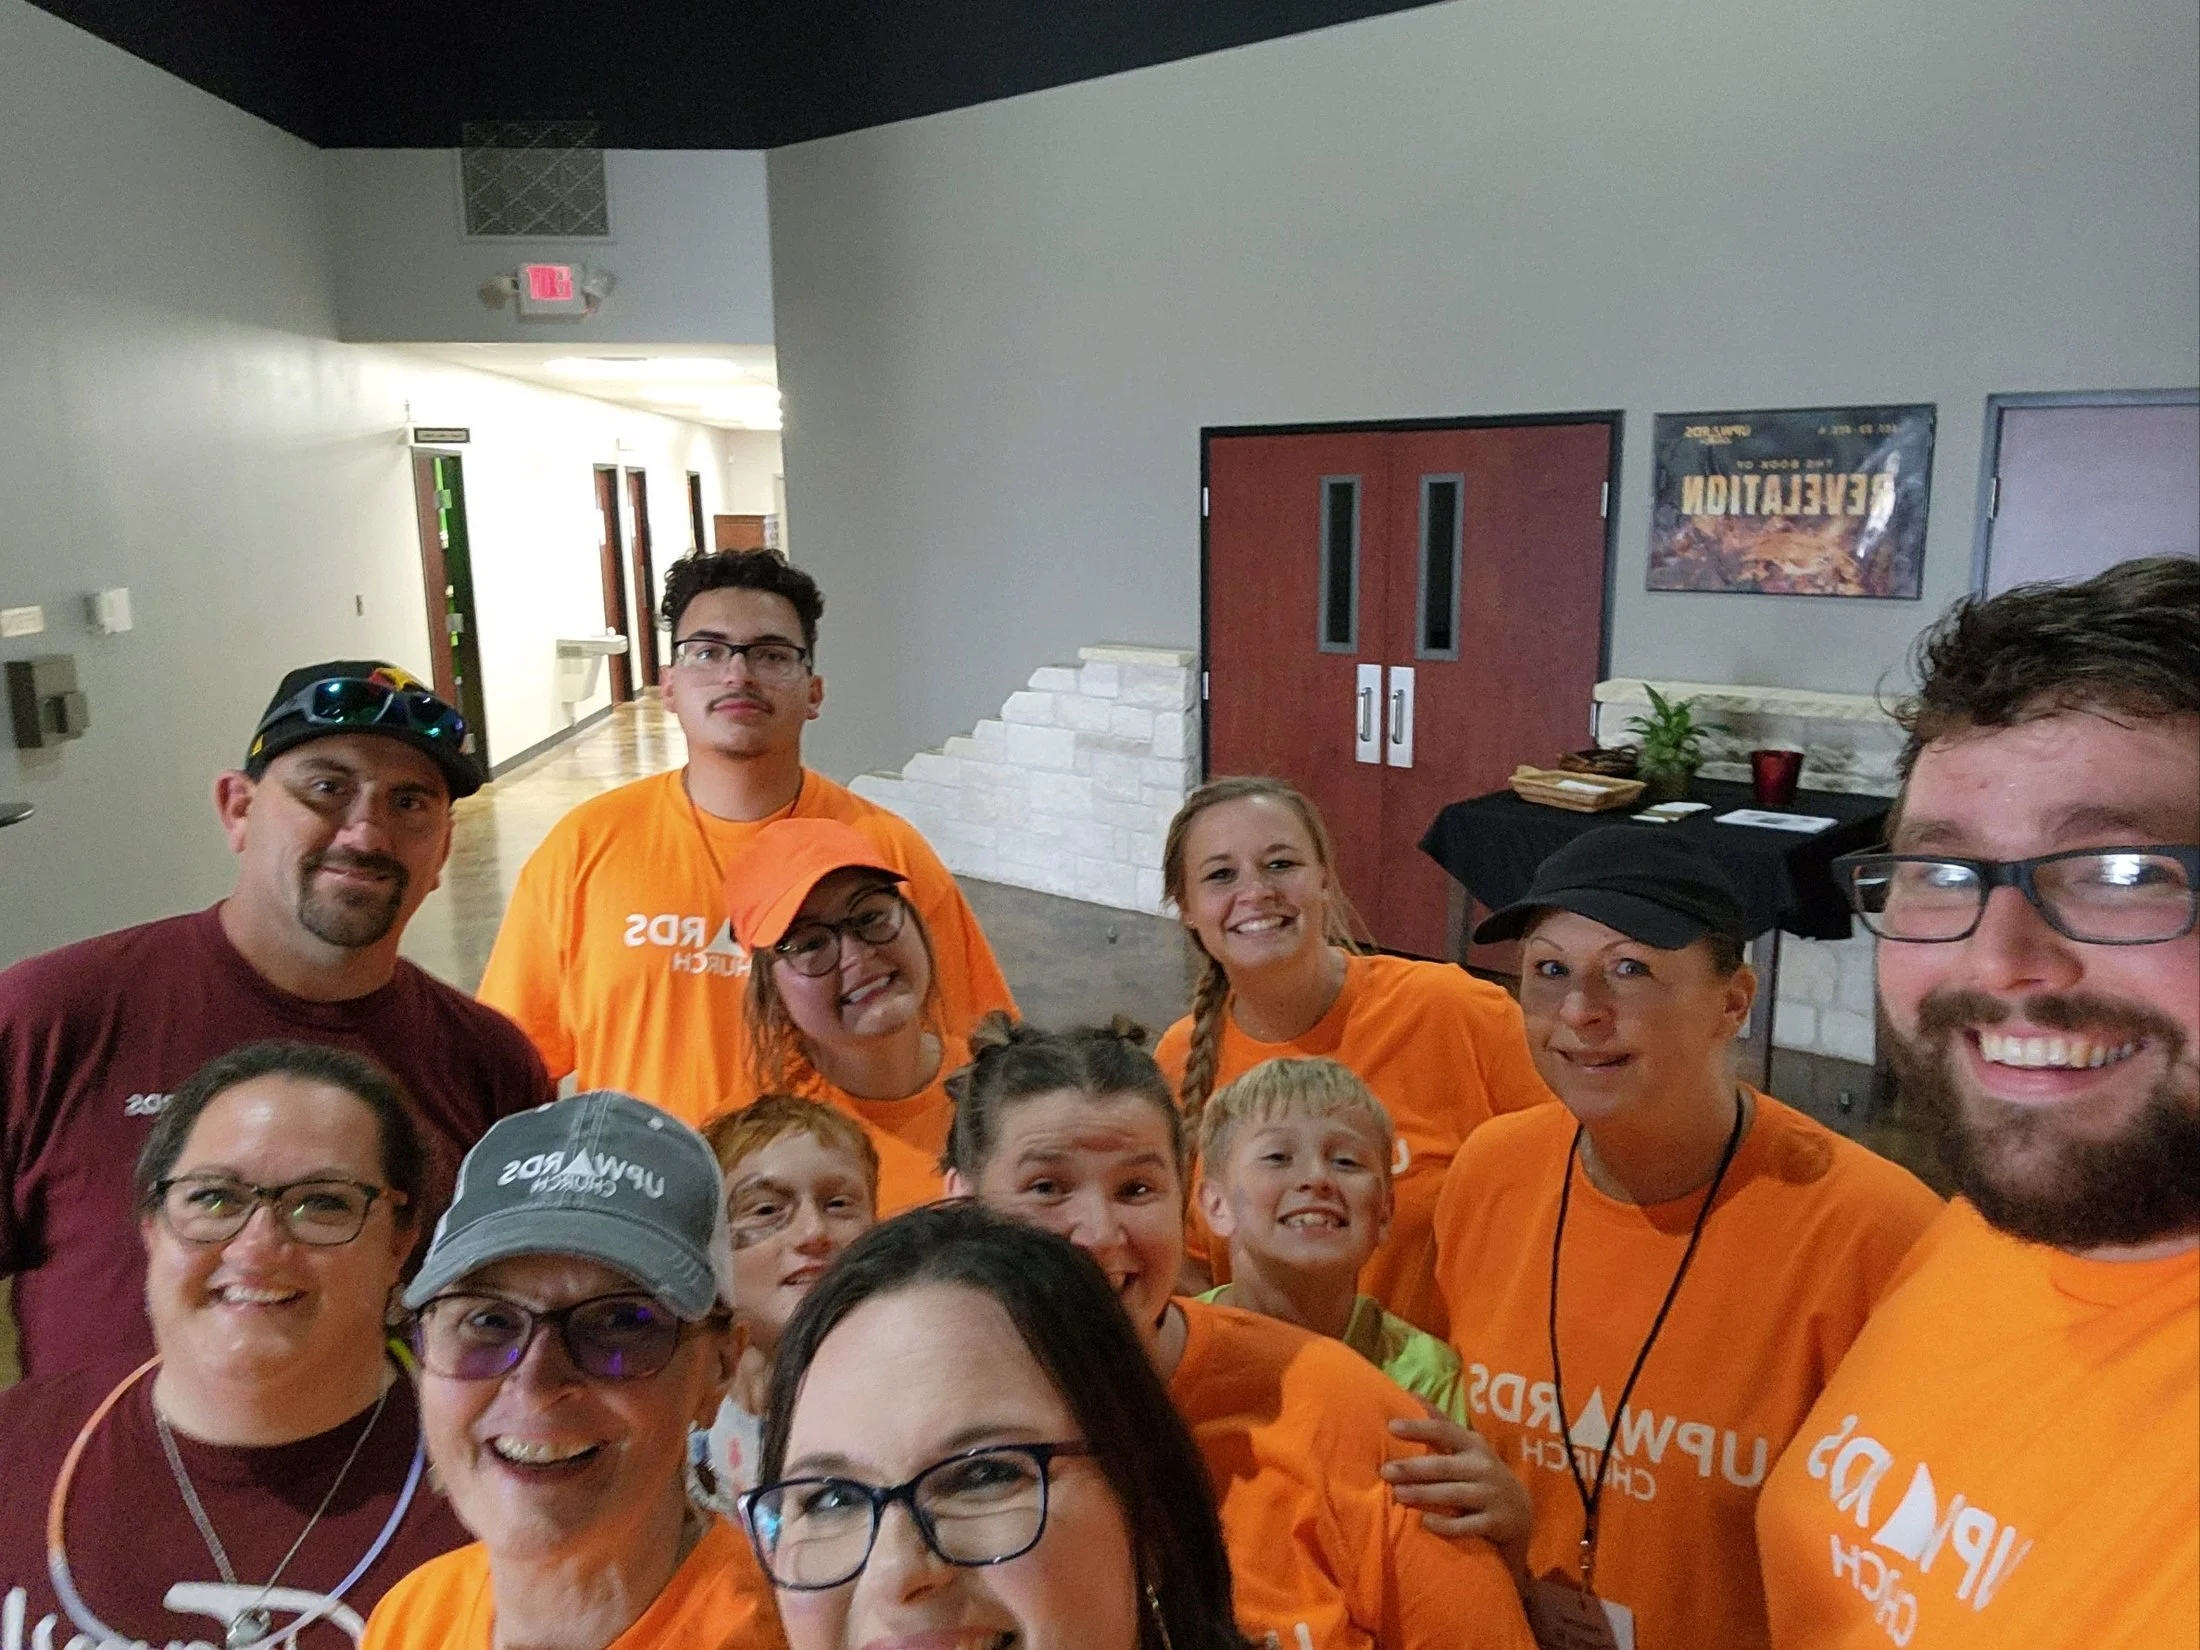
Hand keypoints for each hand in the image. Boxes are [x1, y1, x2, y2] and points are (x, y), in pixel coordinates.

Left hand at [1382, 1412, 1532, 1582]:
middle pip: (1444, 1466)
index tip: (1392, 1427)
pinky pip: (1468, 1525)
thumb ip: (1440, 1424)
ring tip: (1398, 1495)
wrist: (1520, 1512)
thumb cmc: (1481, 1473)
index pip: (1444, 1431)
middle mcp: (1483, 1467)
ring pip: (1454, 1494)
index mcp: (1473, 1445)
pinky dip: (1447, 1525)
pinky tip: (1426, 1523)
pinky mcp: (1495, 1522)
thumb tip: (1411, 1394)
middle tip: (1386, 1471)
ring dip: (1424, 1494)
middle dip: (1413, 1468)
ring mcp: (1491, 1495)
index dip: (1418, 1428)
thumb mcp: (1467, 1447)